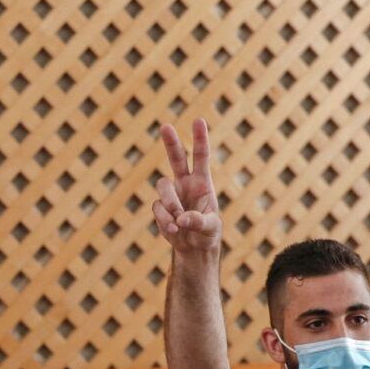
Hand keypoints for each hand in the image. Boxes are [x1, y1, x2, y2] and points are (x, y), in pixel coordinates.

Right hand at [154, 118, 222, 255]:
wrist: (194, 247)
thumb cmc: (207, 233)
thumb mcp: (211, 228)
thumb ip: (198, 222)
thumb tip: (180, 219)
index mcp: (202, 182)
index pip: (200, 156)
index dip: (199, 139)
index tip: (198, 121)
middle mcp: (185, 184)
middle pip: (176, 158)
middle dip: (171, 142)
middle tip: (165, 126)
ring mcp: (171, 195)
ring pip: (163, 186)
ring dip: (170, 203)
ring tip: (179, 222)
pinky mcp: (160, 208)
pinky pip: (158, 209)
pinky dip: (165, 221)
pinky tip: (174, 231)